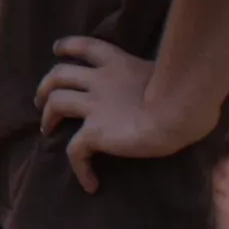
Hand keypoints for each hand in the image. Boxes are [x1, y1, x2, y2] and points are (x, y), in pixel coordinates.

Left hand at [34, 37, 213, 192]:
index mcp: (119, 63)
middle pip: (60, 74)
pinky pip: (75, 151)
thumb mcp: (170, 76)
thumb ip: (162, 80)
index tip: (57, 50)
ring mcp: (94, 105)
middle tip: (41, 99)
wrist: (180, 110)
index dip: (67, 46)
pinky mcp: (94, 131)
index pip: (86, 46)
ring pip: (56, 103)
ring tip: (46, 130)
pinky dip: (78, 168)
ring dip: (47, 116)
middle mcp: (101, 80)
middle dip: (46, 85)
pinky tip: (89, 183)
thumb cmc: (187, 95)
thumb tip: (181, 90)